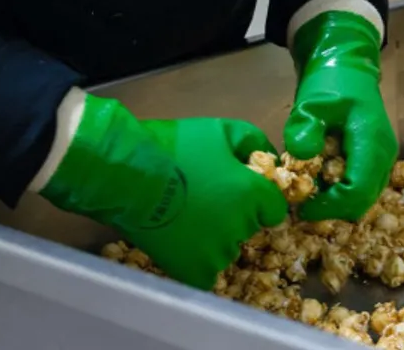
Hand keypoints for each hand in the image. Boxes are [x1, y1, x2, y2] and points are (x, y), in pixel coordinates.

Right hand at [39, 96, 285, 287]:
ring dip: (216, 239)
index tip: (240, 192)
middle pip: (250, 227)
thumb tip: (271, 160)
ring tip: (189, 217)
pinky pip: (208, 274)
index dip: (260, 199)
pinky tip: (183, 240)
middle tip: (206, 198)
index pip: (275, 209)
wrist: (128, 174)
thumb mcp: (224, 129)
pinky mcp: (192, 272)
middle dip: (235, 215)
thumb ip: (256, 143)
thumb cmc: (176, 146)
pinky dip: (199, 262)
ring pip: (228, 250)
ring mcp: (216, 253)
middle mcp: (240, 227)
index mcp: (252, 194)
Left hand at [284, 9, 396, 221]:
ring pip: (363, 198)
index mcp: (372, 141)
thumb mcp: (310, 102)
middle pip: (363, 201)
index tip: (301, 207)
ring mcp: (384, 159)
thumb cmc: (329, 83)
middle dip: (332, 208)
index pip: (358, 191)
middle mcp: (384, 156)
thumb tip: (303, 154)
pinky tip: (319, 179)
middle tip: (301, 202)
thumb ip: (305, 127)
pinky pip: (361, 188)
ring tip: (308, 190)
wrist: (346, 69)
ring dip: (336, 201)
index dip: (330, 207)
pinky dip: (340, 192)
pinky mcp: (376, 162)